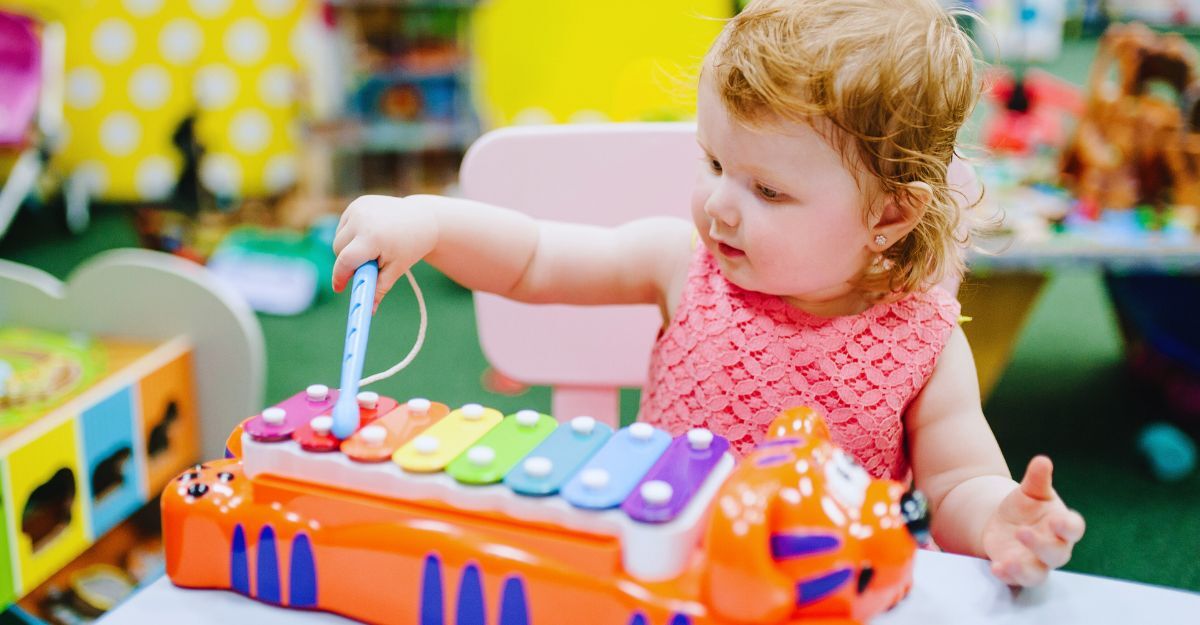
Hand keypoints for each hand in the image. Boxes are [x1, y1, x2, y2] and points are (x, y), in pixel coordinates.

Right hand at [332, 195, 437, 309]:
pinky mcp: (358, 203)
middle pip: (339, 250)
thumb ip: (379, 289)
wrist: (424, 218)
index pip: (345, 261)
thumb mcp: (397, 269)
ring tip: (374, 249)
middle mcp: (362, 219)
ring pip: (340, 238)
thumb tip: (368, 311)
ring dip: (348, 248)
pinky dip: (352, 235)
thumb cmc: (411, 246)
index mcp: (373, 237)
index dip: (340, 277)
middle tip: (366, 268)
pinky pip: (345, 226)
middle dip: (348, 262)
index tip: (340, 289)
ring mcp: (359, 208)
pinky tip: (371, 235)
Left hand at [981, 455, 1085, 585]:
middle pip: (1056, 553)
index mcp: (1062, 524)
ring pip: (1037, 573)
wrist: (1006, 522)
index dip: (1068, 527)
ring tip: (1009, 563)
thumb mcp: (1030, 490)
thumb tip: (1042, 460)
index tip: (1058, 521)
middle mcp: (1054, 547)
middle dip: (1041, 545)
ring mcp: (1035, 562)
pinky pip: (1015, 579)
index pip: (1073, 528)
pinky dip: (1007, 576)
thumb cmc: (1028, 506)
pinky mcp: (1017, 570)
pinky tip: (996, 567)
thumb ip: (1037, 478)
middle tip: (1023, 532)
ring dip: (1024, 570)